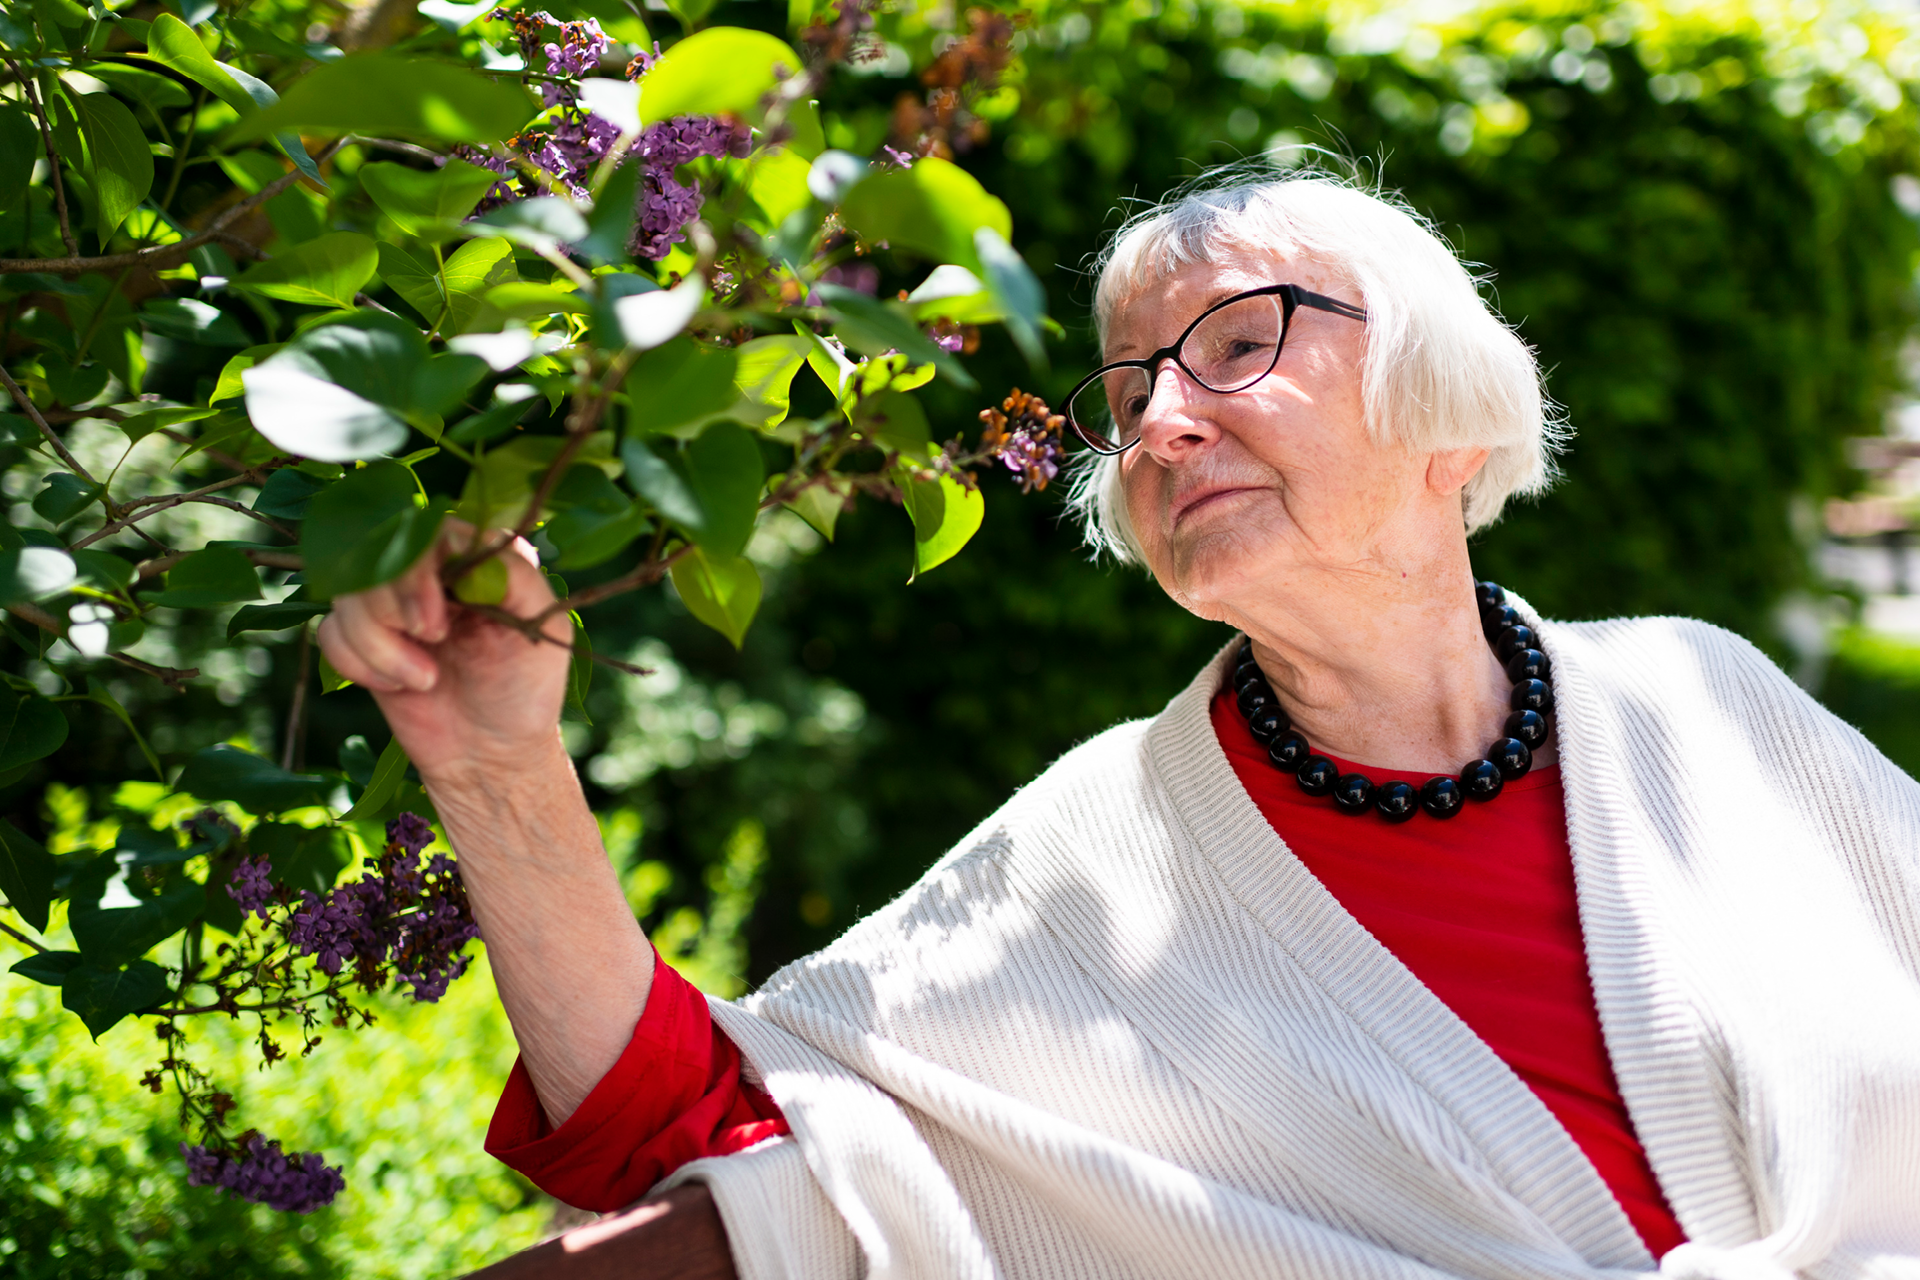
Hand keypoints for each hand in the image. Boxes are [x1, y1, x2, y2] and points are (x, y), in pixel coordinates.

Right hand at [316, 521, 572, 782]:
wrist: (489, 756)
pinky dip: (360, 665)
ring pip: (346, 594)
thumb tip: (460, 541)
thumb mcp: (543, 627)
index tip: (434, 625)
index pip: (423, 529)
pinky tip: (399, 686)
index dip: (415, 572)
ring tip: (424, 680)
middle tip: (432, 644)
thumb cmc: (525, 690)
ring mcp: (392, 603)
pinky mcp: (362, 638)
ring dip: (380, 647)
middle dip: (392, 607)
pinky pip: (330, 632)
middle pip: (374, 555)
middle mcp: (429, 570)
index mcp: (473, 556)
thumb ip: (514, 576)